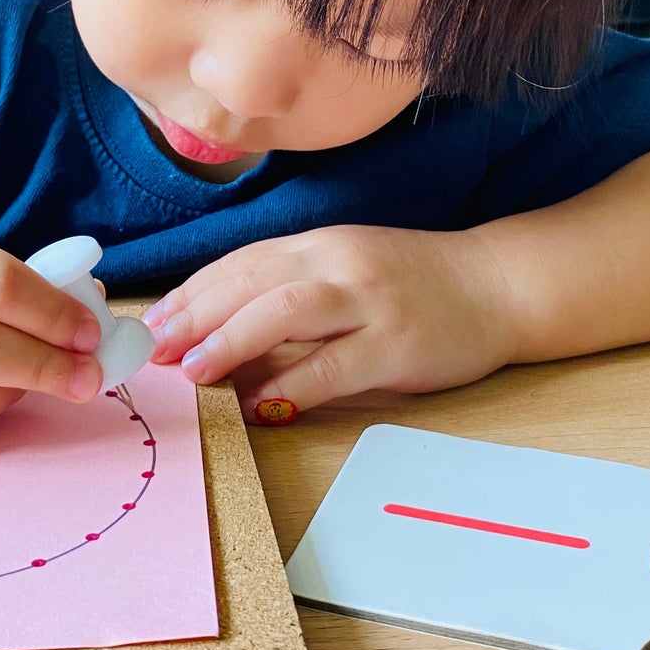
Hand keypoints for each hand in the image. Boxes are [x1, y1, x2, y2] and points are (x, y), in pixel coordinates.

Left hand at [141, 225, 516, 422]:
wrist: (497, 284)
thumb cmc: (416, 282)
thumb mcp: (348, 267)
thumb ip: (292, 289)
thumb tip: (220, 332)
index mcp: (322, 243)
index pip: (241, 263)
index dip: (192, 293)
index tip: (152, 323)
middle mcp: (340, 263)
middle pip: (252, 282)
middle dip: (196, 315)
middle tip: (153, 350)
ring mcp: (370, 302)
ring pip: (286, 311)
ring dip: (232, 340)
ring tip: (193, 370)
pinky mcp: (396, 344)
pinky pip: (334, 366)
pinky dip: (292, 386)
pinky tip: (260, 406)